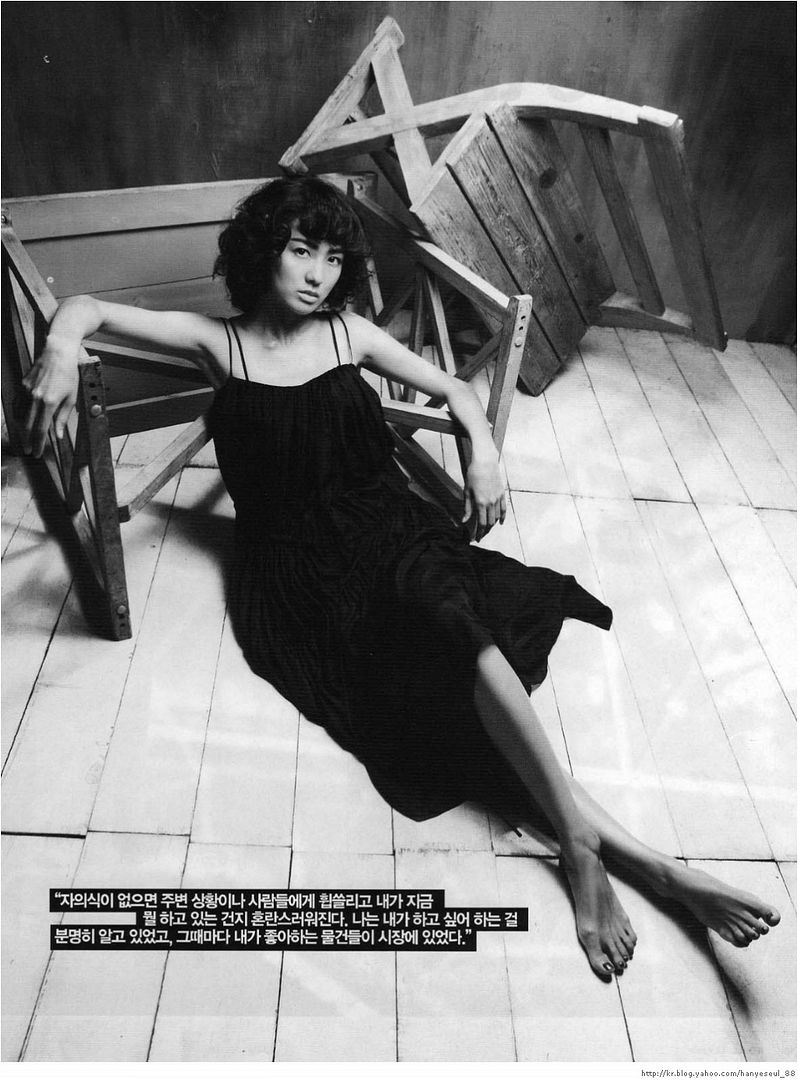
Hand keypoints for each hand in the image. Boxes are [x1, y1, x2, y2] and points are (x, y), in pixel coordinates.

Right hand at [18, 336, 79, 456]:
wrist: (58, 352)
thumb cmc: (68, 374)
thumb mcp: (71, 398)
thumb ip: (63, 418)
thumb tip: (58, 435)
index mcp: (49, 403)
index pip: (40, 430)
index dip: (38, 444)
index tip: (36, 452)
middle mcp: (35, 398)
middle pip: (27, 426)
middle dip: (28, 441)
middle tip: (29, 451)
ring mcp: (27, 391)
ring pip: (20, 415)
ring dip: (22, 429)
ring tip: (26, 438)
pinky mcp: (23, 384)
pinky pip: (18, 403)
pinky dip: (19, 414)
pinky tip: (21, 420)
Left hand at [462, 451, 505, 540]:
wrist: (485, 461)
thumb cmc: (473, 474)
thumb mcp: (467, 491)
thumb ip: (467, 508)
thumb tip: (464, 521)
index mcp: (480, 502)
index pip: (480, 523)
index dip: (478, 533)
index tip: (475, 539)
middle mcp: (491, 502)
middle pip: (489, 522)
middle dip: (484, 531)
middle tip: (480, 536)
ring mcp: (498, 498)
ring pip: (497, 517)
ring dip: (492, 525)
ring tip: (486, 529)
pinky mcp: (502, 493)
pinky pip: (503, 509)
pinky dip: (502, 517)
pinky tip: (500, 523)